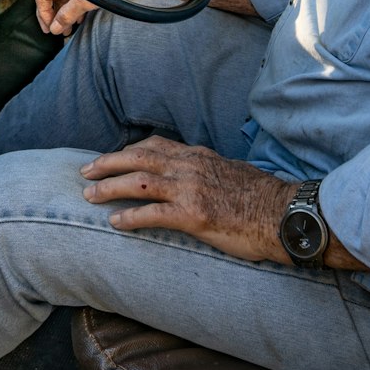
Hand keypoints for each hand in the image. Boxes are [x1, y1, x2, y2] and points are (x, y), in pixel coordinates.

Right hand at [33, 0, 98, 35]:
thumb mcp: (86, 1)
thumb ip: (68, 15)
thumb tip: (56, 26)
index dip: (43, 13)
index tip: (50, 27)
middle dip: (52, 15)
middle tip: (55, 29)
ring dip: (63, 14)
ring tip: (67, 28)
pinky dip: (73, 9)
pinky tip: (79, 19)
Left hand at [80, 135, 294, 262]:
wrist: (284, 215)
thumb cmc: (261, 198)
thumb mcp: (229, 172)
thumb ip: (205, 171)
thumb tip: (192, 177)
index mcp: (198, 156)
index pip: (154, 145)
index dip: (127, 151)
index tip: (110, 157)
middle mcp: (190, 167)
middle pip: (138, 158)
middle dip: (107, 163)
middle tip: (85, 172)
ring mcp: (190, 189)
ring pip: (138, 182)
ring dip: (109, 188)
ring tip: (89, 196)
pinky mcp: (194, 215)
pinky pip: (153, 214)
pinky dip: (130, 217)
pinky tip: (115, 223)